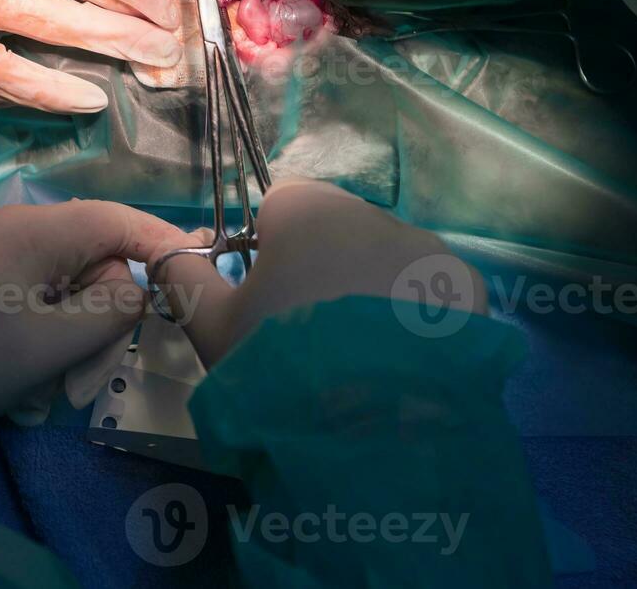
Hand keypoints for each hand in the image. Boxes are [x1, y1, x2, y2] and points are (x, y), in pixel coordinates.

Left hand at [0, 200, 191, 425]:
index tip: (201, 272)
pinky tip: (18, 378)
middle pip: (97, 263)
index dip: (167, 244)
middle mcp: (22, 231)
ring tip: (41, 387)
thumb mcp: (46, 344)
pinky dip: (40, 339)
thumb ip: (109, 315)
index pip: (123, 222)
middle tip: (81, 377)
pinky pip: (35, 302)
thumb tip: (136, 293)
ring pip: (67, 290)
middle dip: (102, 320)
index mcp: (40, 231)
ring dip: (69, 339)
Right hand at [156, 179, 487, 367]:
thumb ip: (181, 279)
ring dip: (368, 293)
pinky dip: (412, 320)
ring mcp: (429, 254)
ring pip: (384, 262)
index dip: (264, 249)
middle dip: (320, 269)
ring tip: (356, 361)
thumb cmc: (277, 362)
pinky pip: (428, 296)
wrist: (374, 432)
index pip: (277, 205)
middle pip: (335, 231)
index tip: (262, 300)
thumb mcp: (208, 326)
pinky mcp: (471, 296)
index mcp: (308, 210)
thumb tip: (165, 253)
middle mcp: (375, 215)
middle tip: (303, 339)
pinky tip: (398, 367)